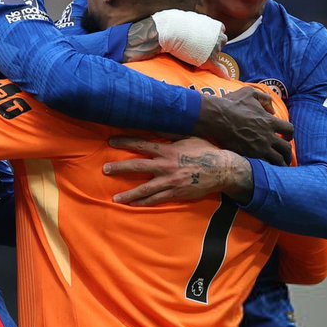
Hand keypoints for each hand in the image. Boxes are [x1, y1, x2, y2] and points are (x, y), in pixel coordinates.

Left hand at [103, 136, 253, 205]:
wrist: (222, 170)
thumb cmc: (205, 151)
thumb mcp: (188, 137)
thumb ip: (171, 134)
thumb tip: (158, 122)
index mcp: (168, 150)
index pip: (142, 145)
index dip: (125, 142)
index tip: (111, 141)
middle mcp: (166, 166)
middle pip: (138, 167)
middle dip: (120, 168)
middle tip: (105, 170)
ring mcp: (170, 181)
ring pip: (145, 189)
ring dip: (129, 193)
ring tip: (115, 198)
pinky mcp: (176, 193)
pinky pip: (157, 200)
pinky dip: (144, 203)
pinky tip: (133, 205)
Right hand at [126, 10, 225, 65]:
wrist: (169, 32)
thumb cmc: (176, 23)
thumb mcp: (192, 18)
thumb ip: (198, 23)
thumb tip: (192, 23)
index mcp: (217, 26)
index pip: (220, 33)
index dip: (211, 37)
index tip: (204, 39)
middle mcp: (219, 37)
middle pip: (220, 44)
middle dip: (213, 46)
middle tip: (200, 48)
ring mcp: (215, 49)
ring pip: (216, 55)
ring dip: (210, 56)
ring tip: (197, 57)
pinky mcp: (209, 61)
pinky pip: (218, 69)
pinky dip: (221, 74)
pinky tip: (226, 78)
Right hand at [193, 87, 292, 164]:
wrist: (217, 118)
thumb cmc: (232, 104)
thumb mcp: (250, 93)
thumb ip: (264, 98)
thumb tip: (271, 109)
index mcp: (270, 121)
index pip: (289, 130)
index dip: (289, 134)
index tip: (286, 137)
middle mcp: (267, 136)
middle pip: (286, 148)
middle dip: (288, 153)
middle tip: (286, 156)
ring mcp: (258, 147)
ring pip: (278, 160)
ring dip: (281, 163)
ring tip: (281, 167)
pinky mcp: (248, 155)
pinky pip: (264, 165)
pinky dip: (268, 167)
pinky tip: (267, 169)